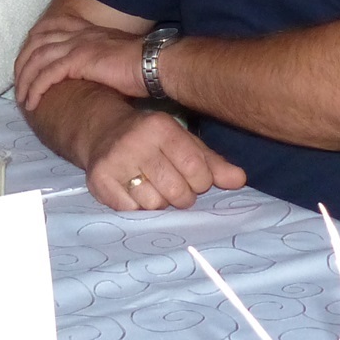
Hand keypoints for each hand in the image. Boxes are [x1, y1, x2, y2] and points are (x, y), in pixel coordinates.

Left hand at [15, 11, 149, 110]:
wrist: (154, 63)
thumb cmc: (141, 65)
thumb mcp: (115, 55)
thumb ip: (99, 58)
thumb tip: (93, 74)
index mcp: (87, 30)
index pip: (50, 26)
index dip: (33, 41)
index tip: (26, 60)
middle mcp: (79, 34)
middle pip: (36, 42)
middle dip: (23, 63)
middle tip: (18, 84)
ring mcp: (77, 45)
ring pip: (37, 59)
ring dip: (25, 80)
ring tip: (22, 99)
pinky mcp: (79, 61)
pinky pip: (47, 74)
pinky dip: (36, 88)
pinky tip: (32, 102)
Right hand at [78, 106, 244, 212]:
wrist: (102, 130)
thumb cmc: (151, 140)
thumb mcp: (183, 142)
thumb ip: (212, 162)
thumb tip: (240, 181)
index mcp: (162, 128)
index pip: (196, 170)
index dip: (200, 183)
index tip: (193, 179)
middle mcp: (137, 141)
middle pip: (176, 192)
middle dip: (181, 197)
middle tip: (173, 188)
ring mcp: (115, 160)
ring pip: (153, 205)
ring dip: (158, 203)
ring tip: (153, 188)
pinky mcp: (99, 179)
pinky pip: (130, 211)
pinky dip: (137, 208)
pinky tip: (135, 192)